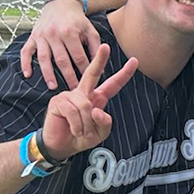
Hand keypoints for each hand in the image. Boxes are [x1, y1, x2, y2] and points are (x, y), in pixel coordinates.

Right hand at [20, 0, 100, 89]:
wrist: (60, 5)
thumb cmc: (78, 21)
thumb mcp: (91, 31)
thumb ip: (95, 48)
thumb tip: (100, 67)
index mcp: (70, 32)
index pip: (78, 56)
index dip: (83, 70)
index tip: (87, 82)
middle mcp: (54, 34)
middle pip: (61, 60)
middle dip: (68, 76)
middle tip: (73, 90)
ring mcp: (41, 36)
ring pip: (44, 58)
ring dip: (47, 74)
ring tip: (53, 87)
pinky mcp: (32, 37)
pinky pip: (26, 51)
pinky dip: (25, 63)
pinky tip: (27, 75)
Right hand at [40, 44, 138, 159]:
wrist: (62, 146)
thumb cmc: (81, 137)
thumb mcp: (100, 133)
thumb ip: (105, 123)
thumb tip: (96, 110)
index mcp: (97, 98)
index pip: (113, 84)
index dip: (124, 73)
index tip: (135, 61)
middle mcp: (84, 93)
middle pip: (92, 73)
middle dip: (99, 60)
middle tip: (105, 46)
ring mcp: (70, 95)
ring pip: (85, 105)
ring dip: (86, 124)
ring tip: (81, 131)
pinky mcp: (58, 101)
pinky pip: (73, 111)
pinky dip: (76, 125)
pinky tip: (73, 129)